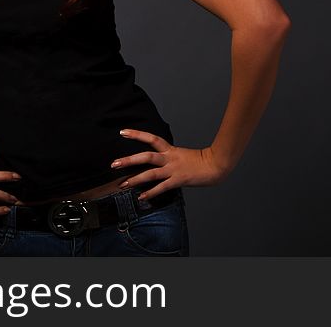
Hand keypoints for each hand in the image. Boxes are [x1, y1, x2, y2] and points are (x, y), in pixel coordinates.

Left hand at [110, 129, 228, 200]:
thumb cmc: (201, 161)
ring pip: (151, 173)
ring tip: (123, 184)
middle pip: (146, 156)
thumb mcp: (182, 154)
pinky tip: (141, 198)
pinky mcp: (178, 181)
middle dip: (129, 160)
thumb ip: (169, 156)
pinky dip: (151, 193)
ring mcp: (173, 170)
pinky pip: (162, 188)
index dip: (136, 134)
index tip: (122, 132)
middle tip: (114, 164)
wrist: (216, 165)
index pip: (151, 138)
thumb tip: (158, 161)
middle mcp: (170, 158)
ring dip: (135, 179)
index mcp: (170, 150)